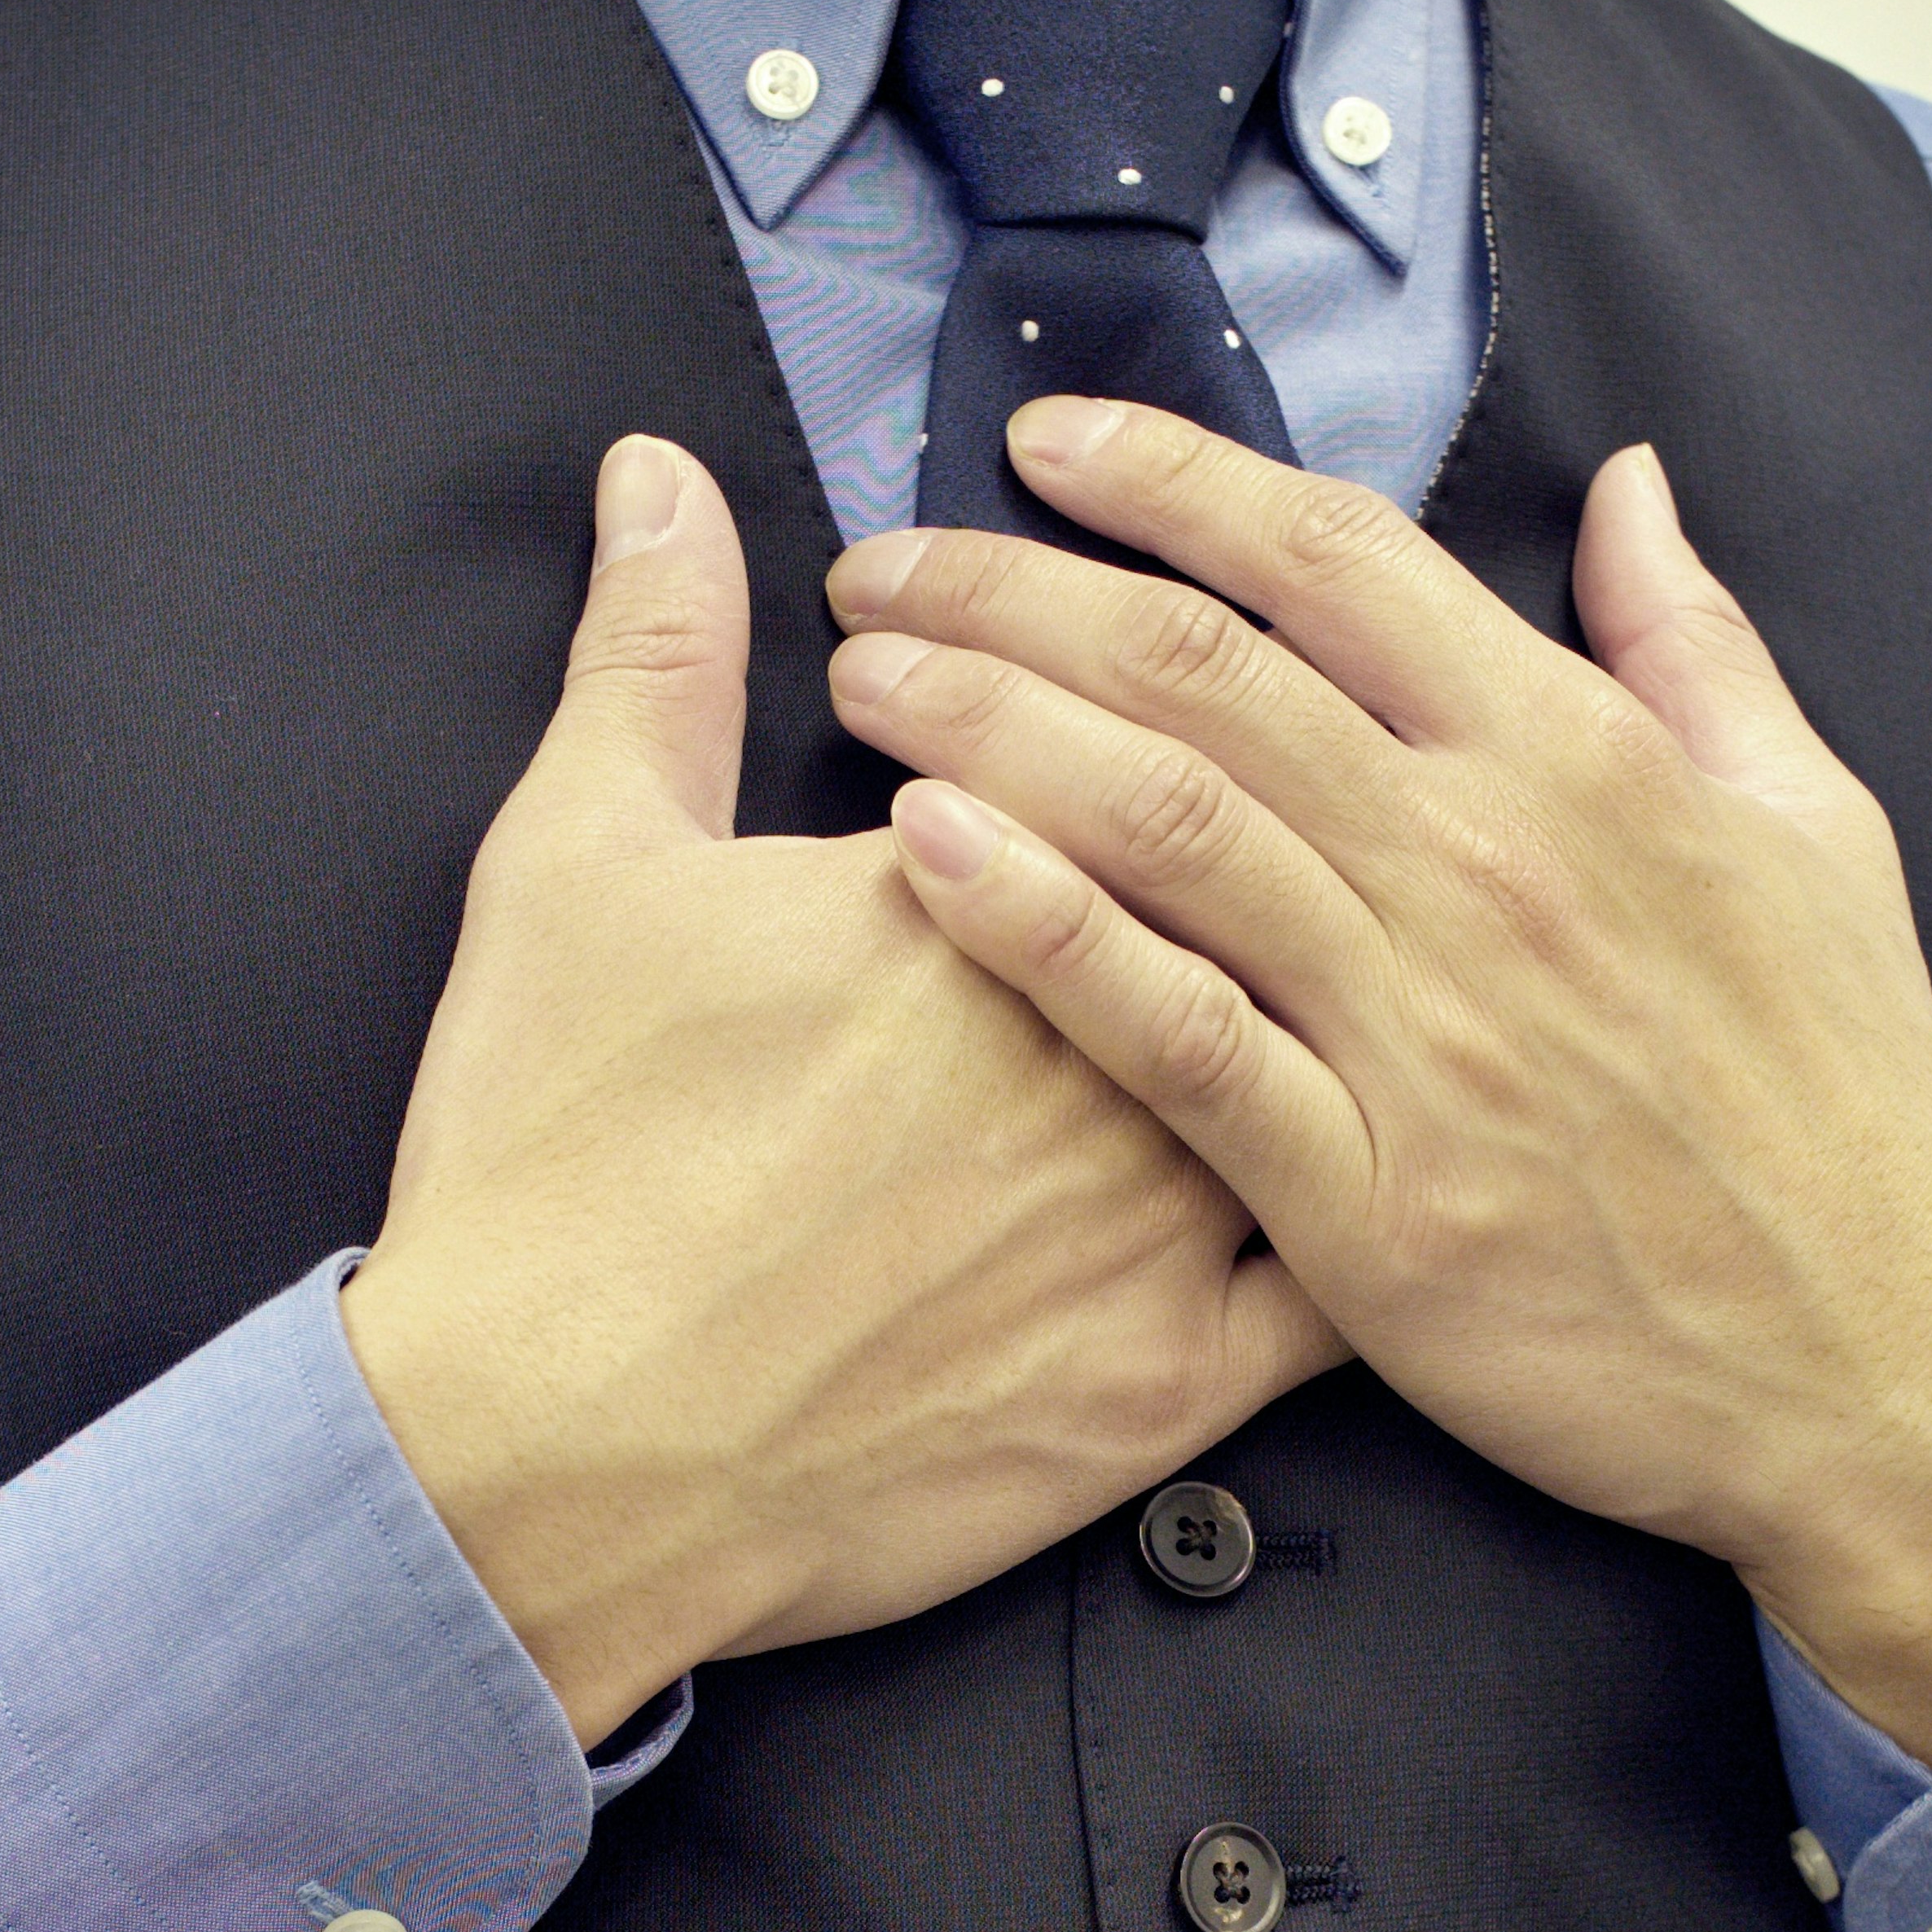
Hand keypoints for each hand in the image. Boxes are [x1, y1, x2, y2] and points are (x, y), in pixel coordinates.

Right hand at [342, 436, 1342, 1750]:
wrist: (549, 1456)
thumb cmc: (550, 1163)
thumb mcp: (569, 866)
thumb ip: (650, 656)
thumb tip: (663, 476)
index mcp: (979, 887)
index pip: (1108, 749)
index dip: (1075, 725)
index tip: (1031, 735)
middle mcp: (1108, 1036)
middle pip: (1242, 896)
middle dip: (1227, 864)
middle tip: (1176, 881)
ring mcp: (1159, 1217)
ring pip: (1324, 1070)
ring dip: (1337, 1024)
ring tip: (1305, 1002)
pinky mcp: (1174, 1383)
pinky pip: (1337, 1297)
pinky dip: (1369, 1227)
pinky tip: (1382, 1183)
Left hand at [824, 409, 1931, 1773]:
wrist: (1879, 1363)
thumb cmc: (1844, 1102)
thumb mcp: (1817, 830)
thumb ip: (1698, 648)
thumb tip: (1625, 488)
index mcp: (1583, 760)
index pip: (1338, 560)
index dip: (1173, 477)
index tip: (1048, 446)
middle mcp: (1488, 864)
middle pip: (1206, 669)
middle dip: (1016, 591)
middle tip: (882, 564)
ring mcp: (1424, 1030)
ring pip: (1165, 822)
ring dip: (989, 728)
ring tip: (863, 677)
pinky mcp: (1369, 1197)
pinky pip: (1176, 1038)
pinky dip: (1044, 933)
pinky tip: (923, 859)